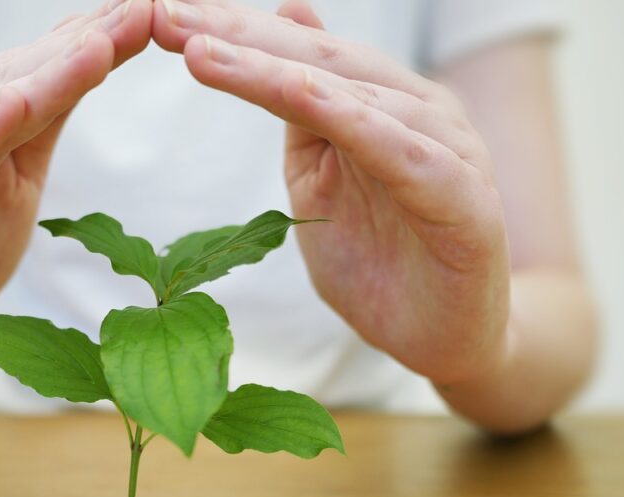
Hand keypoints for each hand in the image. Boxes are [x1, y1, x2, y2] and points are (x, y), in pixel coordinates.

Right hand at [0, 0, 152, 378]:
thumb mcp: (16, 184)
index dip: (93, 41)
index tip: (149, 11)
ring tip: (96, 47)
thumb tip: (89, 58)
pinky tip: (10, 105)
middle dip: (79, 46)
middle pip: (13, 78)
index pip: (37, 72)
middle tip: (141, 11)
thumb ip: (41, 125)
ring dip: (39, 78)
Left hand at [153, 0, 511, 385]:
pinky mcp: (463, 198)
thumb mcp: (321, 182)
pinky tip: (297, 96)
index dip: (230, 34)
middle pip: (318, 62)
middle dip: (239, 35)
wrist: (445, 338)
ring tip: (203, 50)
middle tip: (166, 13)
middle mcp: (415, 111)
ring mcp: (444, 148)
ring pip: (351, 96)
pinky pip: (400, 152)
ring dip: (273, 70)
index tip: (160, 15)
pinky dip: (350, 120)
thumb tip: (287, 22)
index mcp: (378, 106)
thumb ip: (303, 113)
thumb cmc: (380, 262)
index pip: (295, 58)